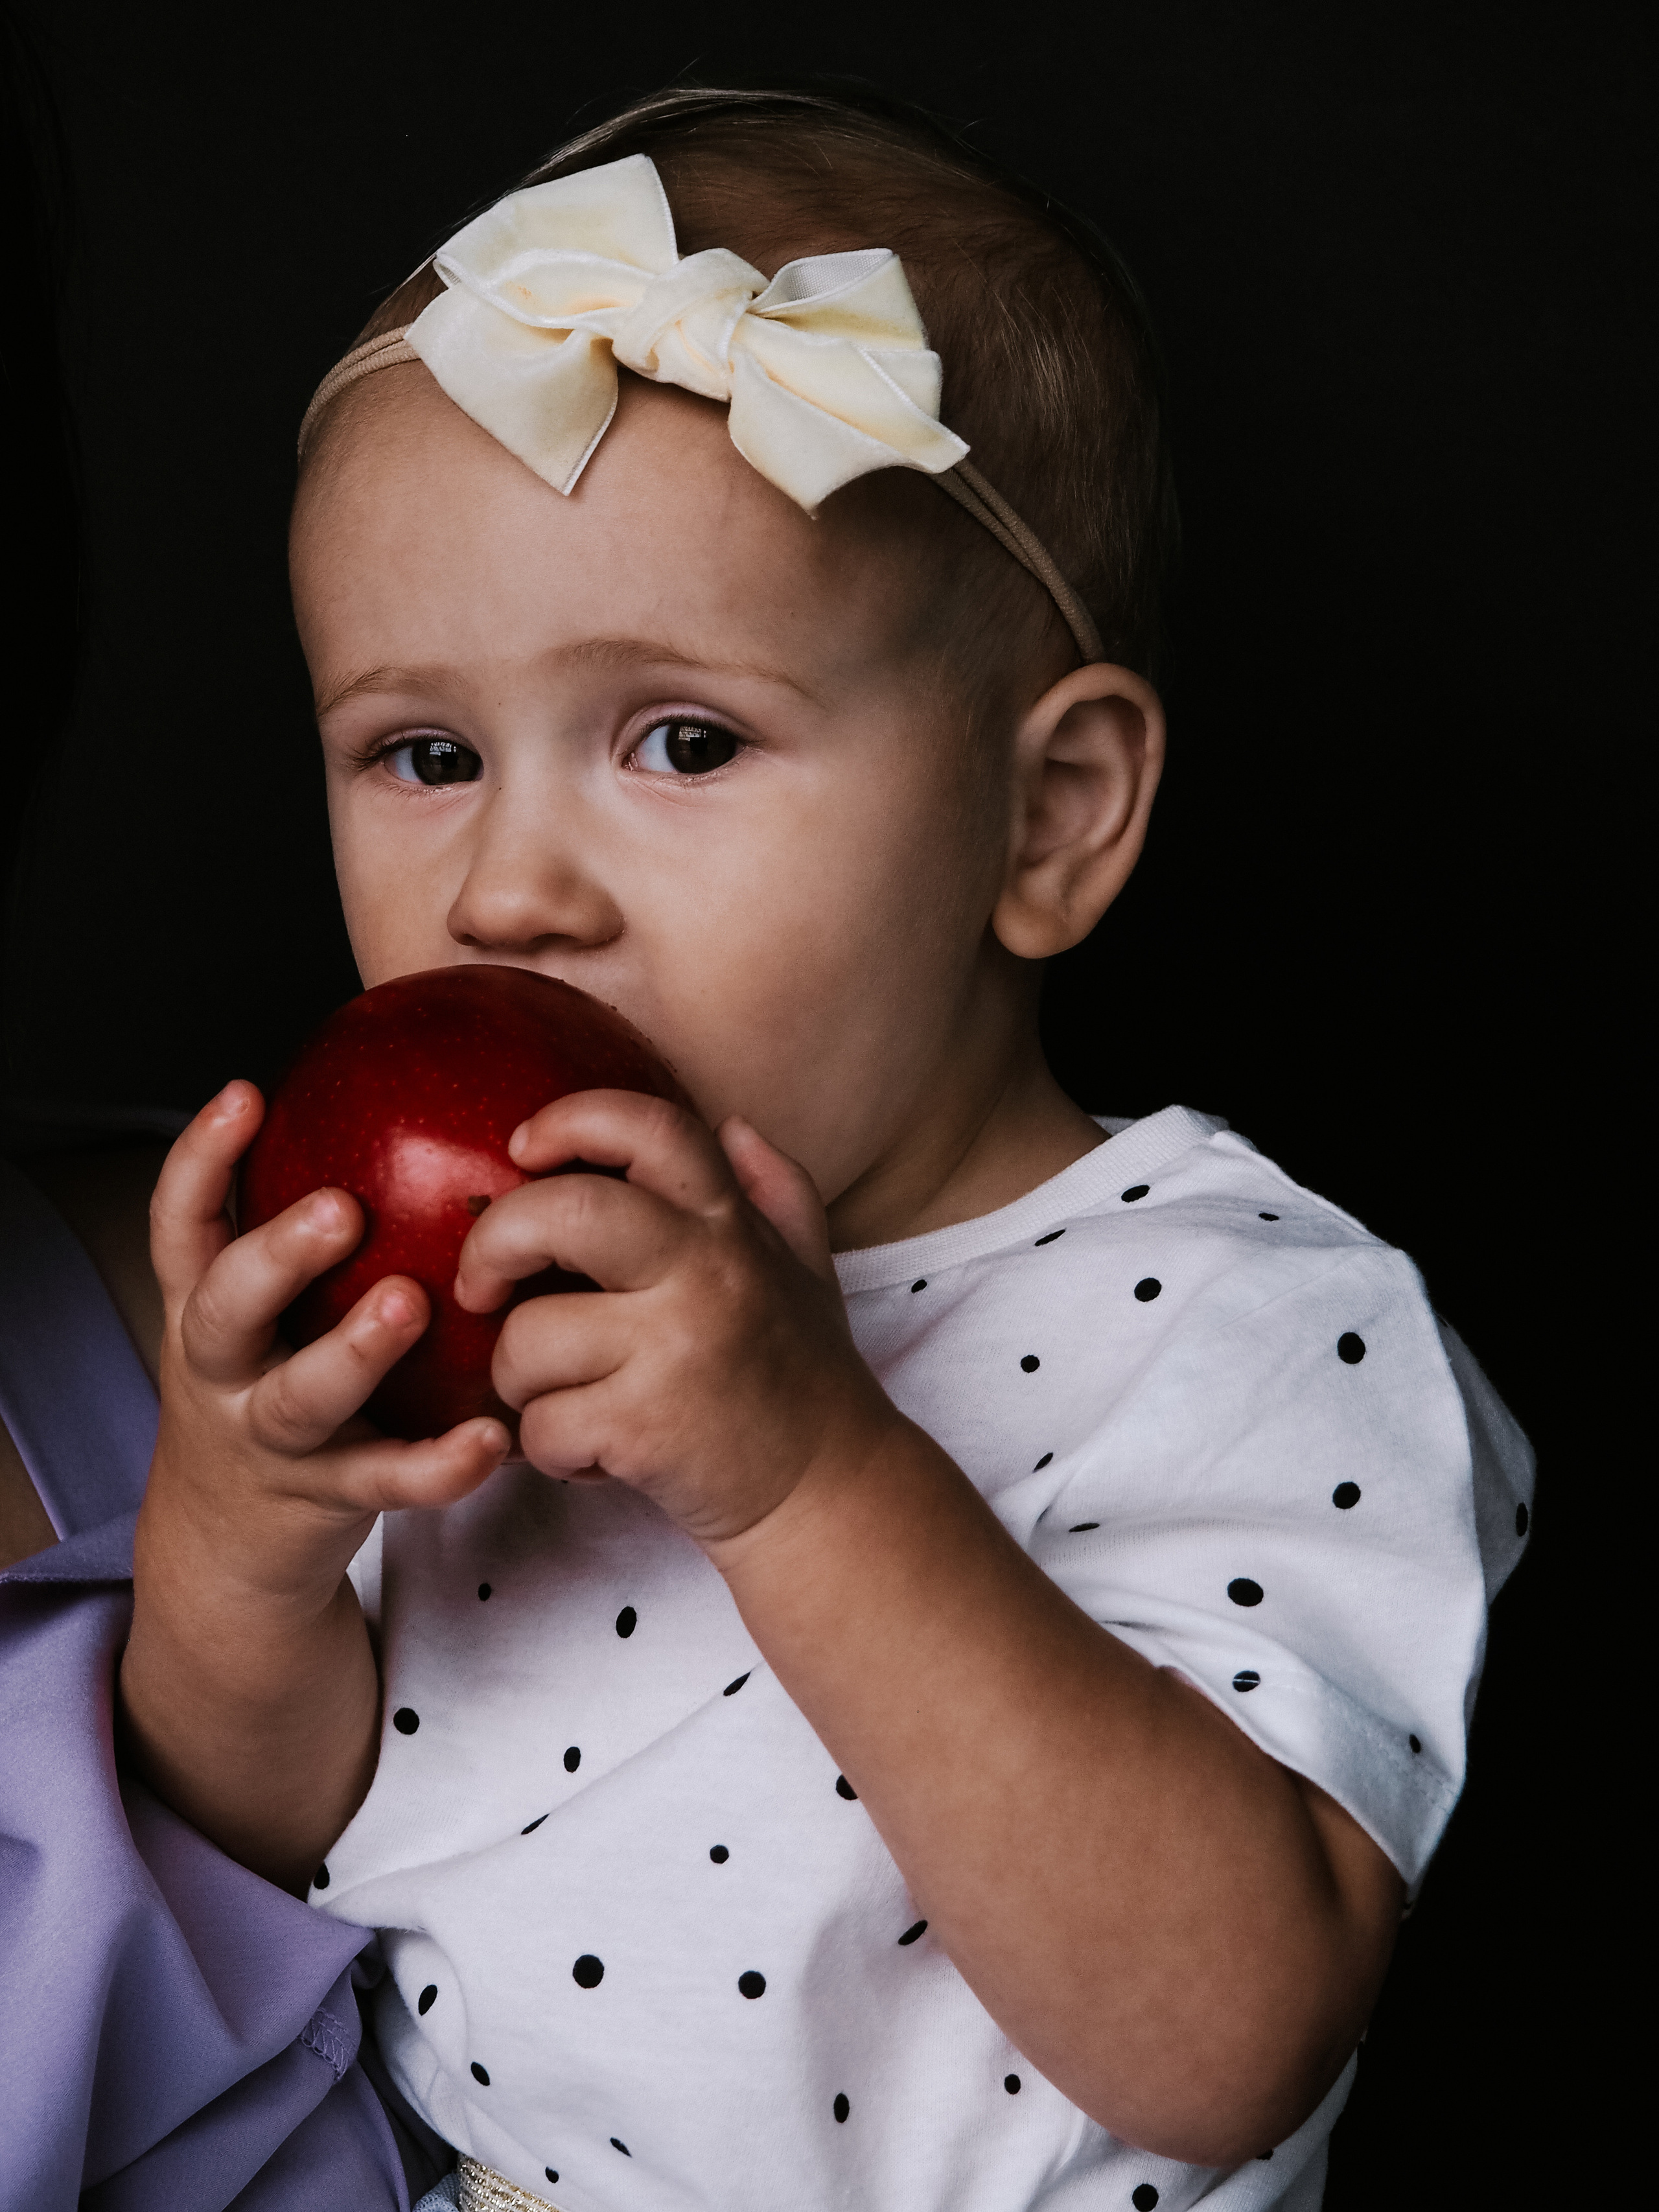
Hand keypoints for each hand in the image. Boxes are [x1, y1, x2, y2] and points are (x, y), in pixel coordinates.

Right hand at [122, 1080, 509, 1883]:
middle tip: (340, 1209)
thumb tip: (400, 1100)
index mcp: (207, 1310)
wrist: (229, 1541)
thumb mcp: (260, 1309)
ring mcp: (274, 1440)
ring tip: (410, 1305)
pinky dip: (438, 1465)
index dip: (202, 1159)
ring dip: (355, 1350)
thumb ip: (304, 1228)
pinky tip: (492, 1438)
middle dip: (275, 1256)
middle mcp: (225, 1373)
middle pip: (224, 1311)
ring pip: (302, 1399)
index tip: (245, 1094)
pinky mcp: (332, 1497)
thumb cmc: (272, 1379)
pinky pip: (388, 1481)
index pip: (183, 1225)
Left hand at [455, 1092, 901, 1546]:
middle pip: (559, 1213)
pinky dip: (550, 1450)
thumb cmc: (800, 1378)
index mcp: (731, 1226)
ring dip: (523, 1382)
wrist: (829, 1495)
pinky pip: (539, 1426)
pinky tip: (595, 1452)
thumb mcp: (806, 1270)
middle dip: (493, 1244)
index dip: (571, 1120)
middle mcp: (706, 1273)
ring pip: (525, 1339)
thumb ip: (776, 1190)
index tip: (523, 1147)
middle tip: (482, 1285)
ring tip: (573, 1398)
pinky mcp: (647, 1428)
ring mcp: (675, 1351)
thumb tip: (734, 1124)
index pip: (649, 1128)